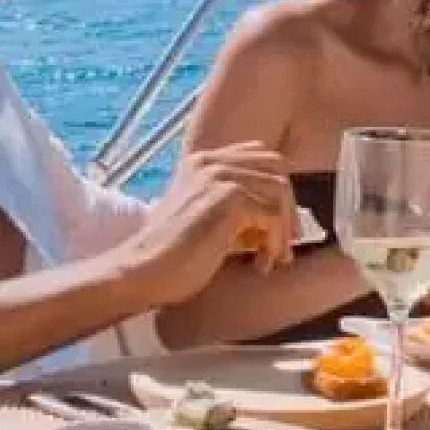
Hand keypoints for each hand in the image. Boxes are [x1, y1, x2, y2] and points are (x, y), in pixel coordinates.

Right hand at [137, 141, 296, 304]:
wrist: (142, 272)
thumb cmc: (170, 258)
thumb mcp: (206, 222)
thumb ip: (235, 211)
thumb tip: (280, 220)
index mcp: (203, 163)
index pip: (259, 157)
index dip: (275, 191)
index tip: (277, 228)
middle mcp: (211, 162)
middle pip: (276, 167)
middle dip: (287, 205)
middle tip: (283, 243)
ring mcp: (219, 176)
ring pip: (281, 190)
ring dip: (283, 229)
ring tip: (271, 259)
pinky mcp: (228, 197)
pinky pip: (273, 215)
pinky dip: (275, 243)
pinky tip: (261, 264)